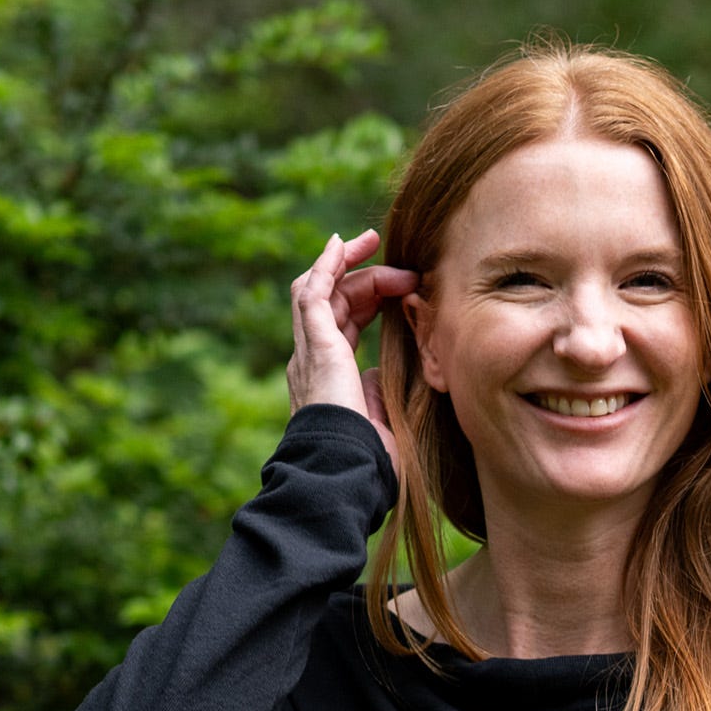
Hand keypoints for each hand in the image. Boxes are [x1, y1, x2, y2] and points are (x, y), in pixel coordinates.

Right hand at [286, 228, 418, 474]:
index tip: (401, 286)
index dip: (369, 299)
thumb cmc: (368, 456)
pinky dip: (327, 265)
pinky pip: (313, 293)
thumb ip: (376, 390)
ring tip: (371, 242)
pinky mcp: (314, 345)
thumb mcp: (380, 417)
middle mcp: (312, 361)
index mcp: (329, 377)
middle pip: (334, 303)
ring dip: (346, 263)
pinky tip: (342, 244)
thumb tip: (379, 371)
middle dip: (364, 276)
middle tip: (398, 262)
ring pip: (319, 291)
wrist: (348, 469)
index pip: (344, 324)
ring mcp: (309, 351)